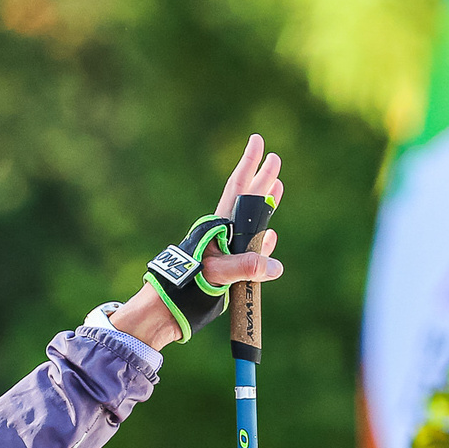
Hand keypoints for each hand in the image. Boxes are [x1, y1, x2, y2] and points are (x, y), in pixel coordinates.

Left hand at [113, 135, 285, 349]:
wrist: (170, 307)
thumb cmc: (189, 285)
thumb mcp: (218, 273)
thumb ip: (246, 267)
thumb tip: (274, 267)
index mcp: (219, 225)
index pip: (238, 187)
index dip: (249, 164)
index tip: (257, 140)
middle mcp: (223, 233)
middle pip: (247, 199)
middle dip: (262, 179)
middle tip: (275, 157)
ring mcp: (227, 248)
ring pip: (250, 221)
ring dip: (265, 205)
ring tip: (278, 187)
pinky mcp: (229, 266)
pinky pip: (250, 248)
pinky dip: (262, 240)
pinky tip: (270, 235)